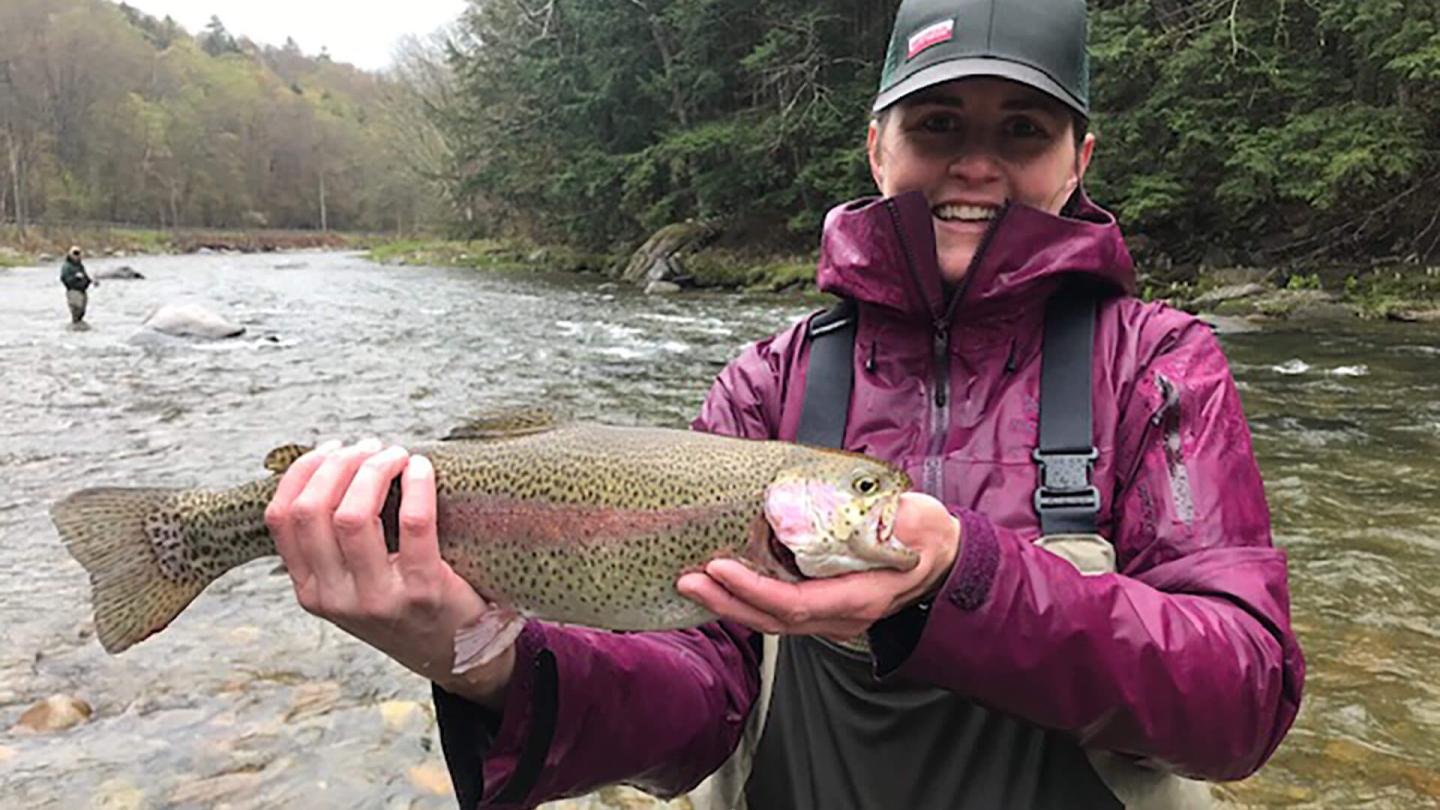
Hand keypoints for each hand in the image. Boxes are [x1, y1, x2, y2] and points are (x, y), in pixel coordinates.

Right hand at [264, 439, 514, 708]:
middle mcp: (335, 598)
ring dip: (373, 470)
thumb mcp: (354, 586)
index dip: (303, 472)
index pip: (281, 518)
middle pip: (313, 511)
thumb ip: (335, 545)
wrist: (457, 655)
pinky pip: (413, 522)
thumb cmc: (406, 605)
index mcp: (311, 591)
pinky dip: (416, 485)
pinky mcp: (422, 592)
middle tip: (369, 447)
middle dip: (339, 464)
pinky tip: (422, 469)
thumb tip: (334, 463)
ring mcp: (376, 599)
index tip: (330, 448)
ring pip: (353, 515)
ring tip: (395, 454)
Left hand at [676, 492, 960, 640]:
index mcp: (860, 597)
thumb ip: (887, 520)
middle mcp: (841, 616)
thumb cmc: (924, 535)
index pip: (796, 604)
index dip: (754, 590)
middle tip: (688, 581)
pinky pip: (778, 610)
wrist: (940, 556)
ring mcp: (831, 616)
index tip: (721, 568)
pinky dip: (747, 599)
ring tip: (692, 583)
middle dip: (728, 602)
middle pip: (774, 619)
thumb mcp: (913, 521)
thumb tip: (859, 512)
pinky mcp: (821, 605)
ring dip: (730, 603)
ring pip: (772, 619)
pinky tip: (722, 584)